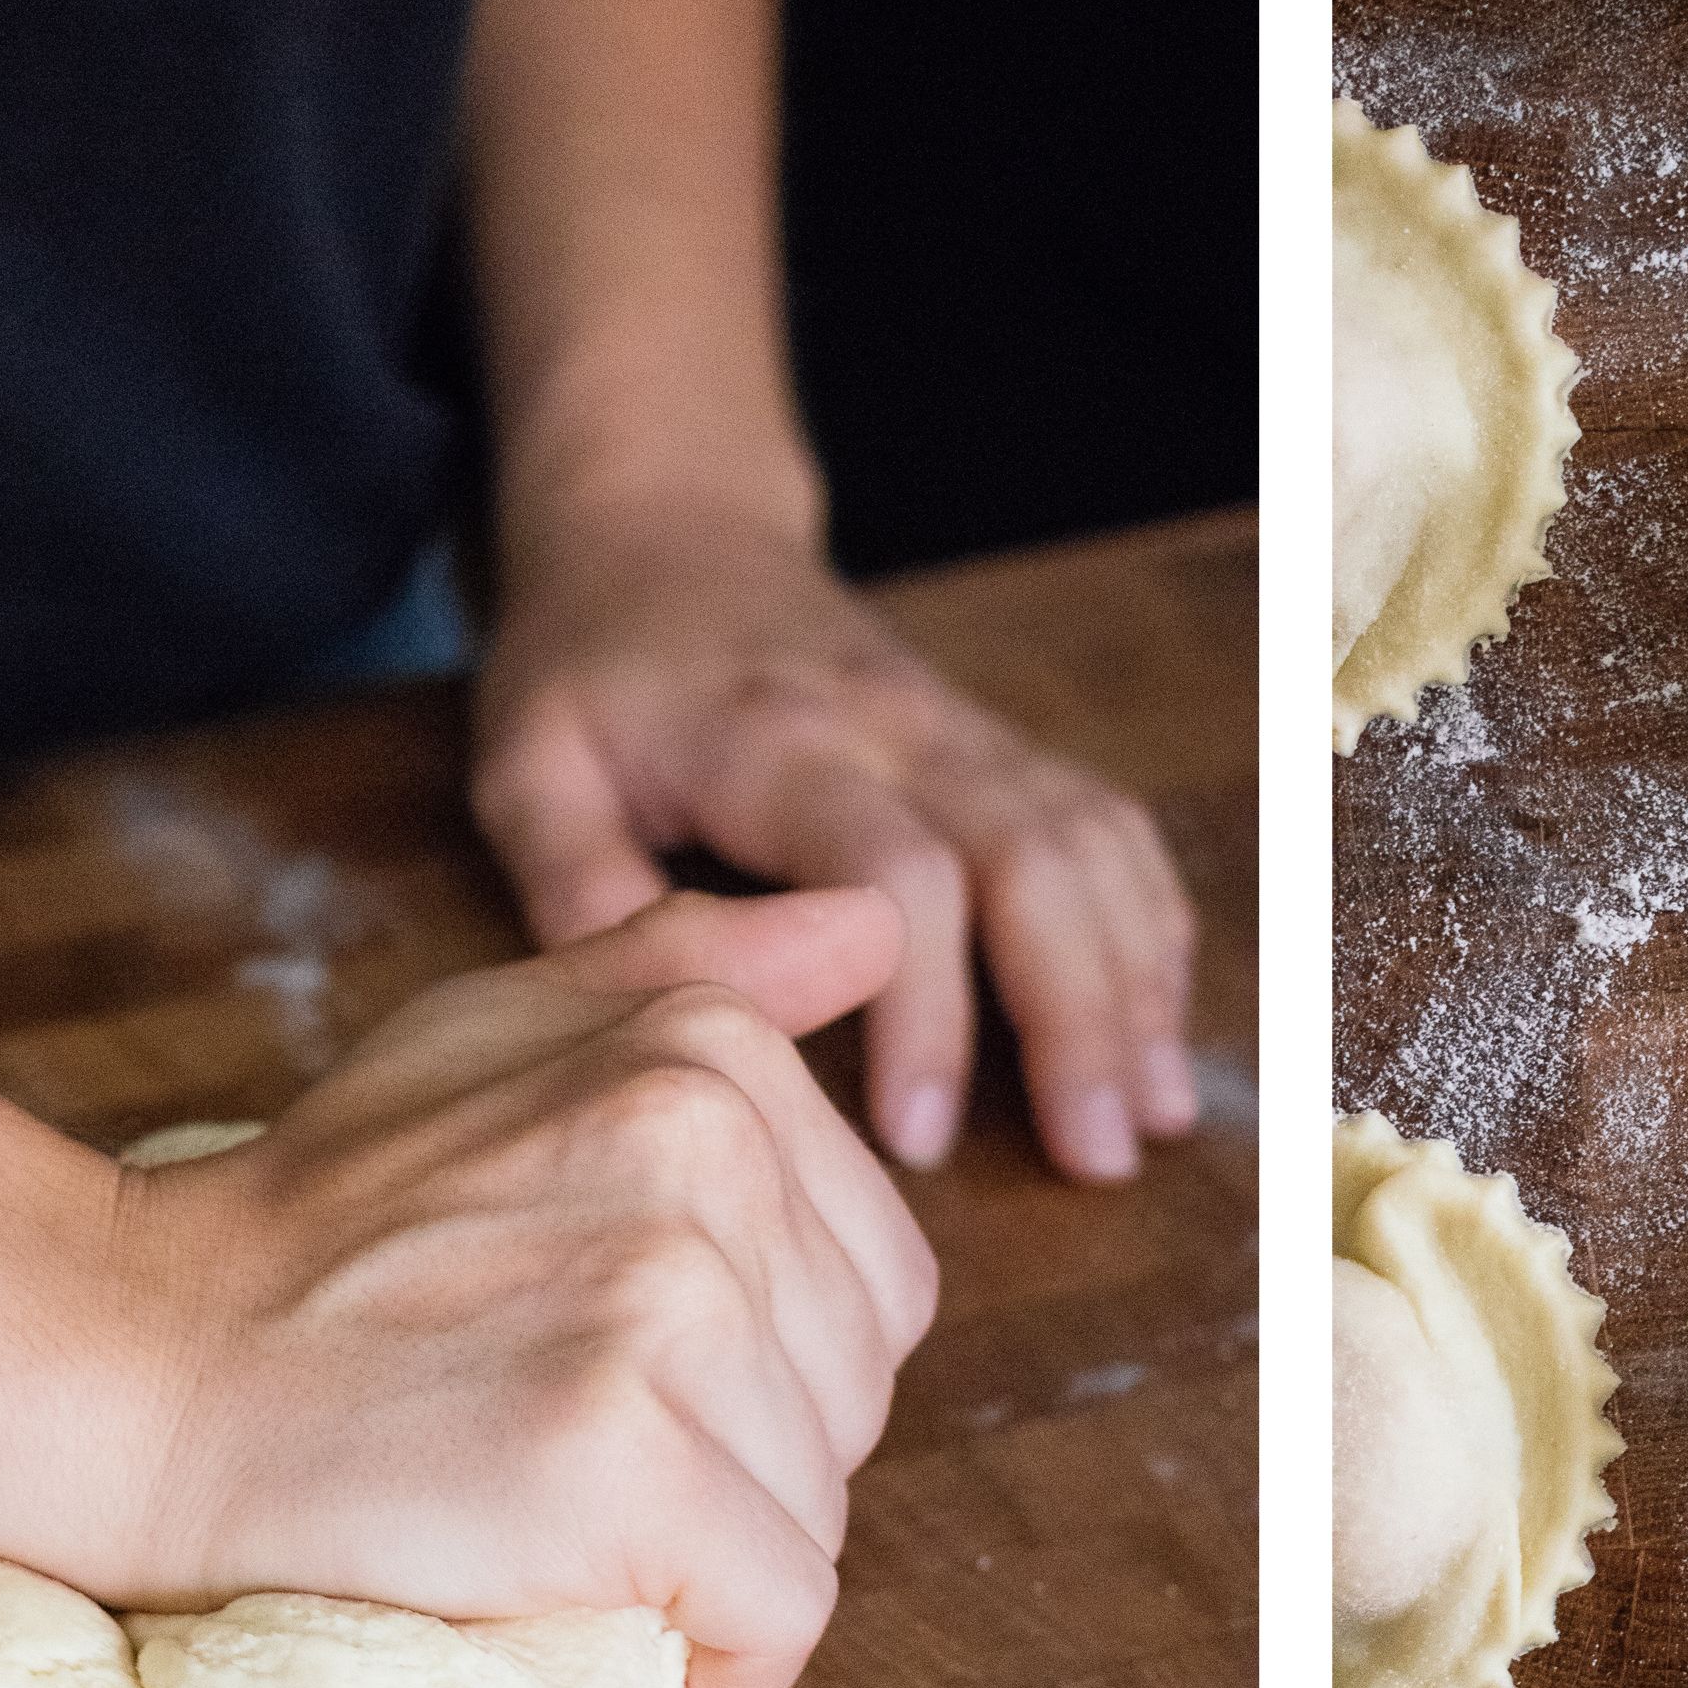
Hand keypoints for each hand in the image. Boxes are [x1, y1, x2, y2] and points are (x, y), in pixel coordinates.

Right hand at [106, 889, 938, 1687]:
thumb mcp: (499, 1033)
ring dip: (709, 1565)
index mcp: (707, 1052)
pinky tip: (608, 1632)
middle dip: (741, 1466)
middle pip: (856, 1404)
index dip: (765, 1373)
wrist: (131, 1365)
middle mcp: (709, 1153)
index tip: (615, 1377)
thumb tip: (881, 922)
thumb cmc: (319, 1224)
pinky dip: (715, 1668)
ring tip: (546, 1520)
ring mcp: (669, 1304)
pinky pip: (780, 1616)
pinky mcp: (626, 1459)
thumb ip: (699, 970)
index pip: (877, 1284)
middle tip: (556, 1446)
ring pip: (818, 1513)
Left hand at [470, 505, 1201, 1182]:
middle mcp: (899, 729)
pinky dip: (1149, 932)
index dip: (926, 1010)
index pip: (897, 872)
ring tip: (1152, 1121)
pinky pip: (1109, 830)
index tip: (917, 1138)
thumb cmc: (592, 670)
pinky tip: (1157, 1036)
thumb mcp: (530, 767)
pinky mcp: (1002, 747)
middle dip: (1080, 1015)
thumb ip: (583, 890)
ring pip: (1092, 845)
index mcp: (775, 742)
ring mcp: (966, 731)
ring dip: (1136, 985)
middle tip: (1095, 1157)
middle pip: (1034, 861)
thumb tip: (671, 1028)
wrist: (670, 530)